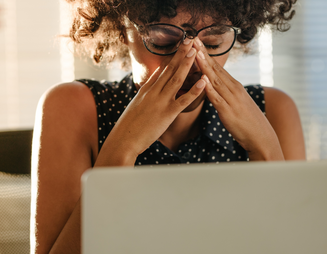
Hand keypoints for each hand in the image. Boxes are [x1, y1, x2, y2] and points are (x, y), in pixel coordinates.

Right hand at [94, 39, 206, 165]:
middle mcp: (154, 92)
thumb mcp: (137, 104)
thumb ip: (147, 90)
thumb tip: (154, 77)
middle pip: (170, 69)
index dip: (173, 57)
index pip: (162, 70)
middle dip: (181, 54)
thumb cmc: (129, 125)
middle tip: (190, 40)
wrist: (123, 139)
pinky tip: (203, 82)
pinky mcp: (167, 114)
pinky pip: (184, 100)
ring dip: (187, 65)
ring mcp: (160, 101)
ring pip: (176, 79)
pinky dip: (194, 90)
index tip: (182, 45)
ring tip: (196, 51)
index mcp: (147, 89)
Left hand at [193, 37, 283, 160]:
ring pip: (215, 80)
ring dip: (204, 66)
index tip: (196, 42)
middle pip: (215, 69)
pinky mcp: (228, 112)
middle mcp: (233, 89)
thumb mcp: (237, 103)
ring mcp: (231, 99)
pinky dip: (209, 89)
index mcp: (235, 86)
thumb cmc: (248, 122)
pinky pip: (217, 98)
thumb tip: (215, 87)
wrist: (261, 137)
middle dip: (203, 54)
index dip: (206, 54)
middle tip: (192, 39)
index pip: (218, 67)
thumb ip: (226, 94)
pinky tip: (202, 80)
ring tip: (195, 53)